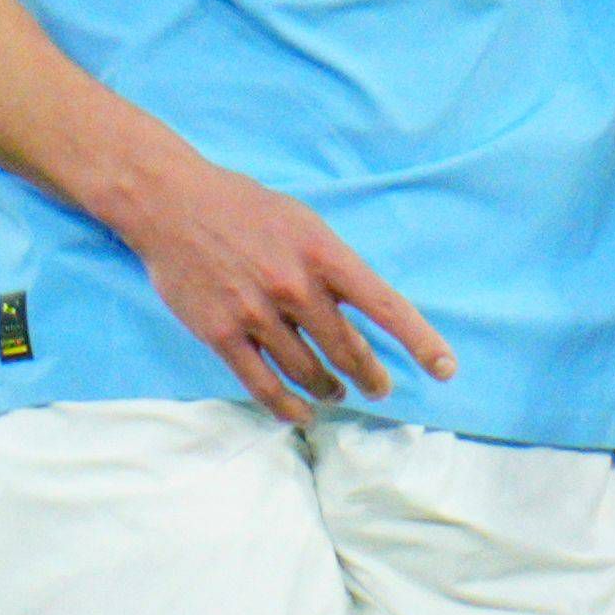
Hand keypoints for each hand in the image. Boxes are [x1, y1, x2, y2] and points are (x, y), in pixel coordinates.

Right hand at [107, 145, 456, 424]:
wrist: (169, 202)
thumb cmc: (240, 206)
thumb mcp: (302, 220)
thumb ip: (332, 264)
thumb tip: (362, 305)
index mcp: (322, 254)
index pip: (386, 306)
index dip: (420, 342)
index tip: (445, 369)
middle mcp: (295, 287)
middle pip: (348, 351)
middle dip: (369, 376)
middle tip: (378, 387)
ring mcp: (256, 313)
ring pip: (308, 372)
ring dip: (328, 389)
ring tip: (334, 393)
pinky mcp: (220, 333)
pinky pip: (263, 384)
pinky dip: (286, 406)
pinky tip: (300, 412)